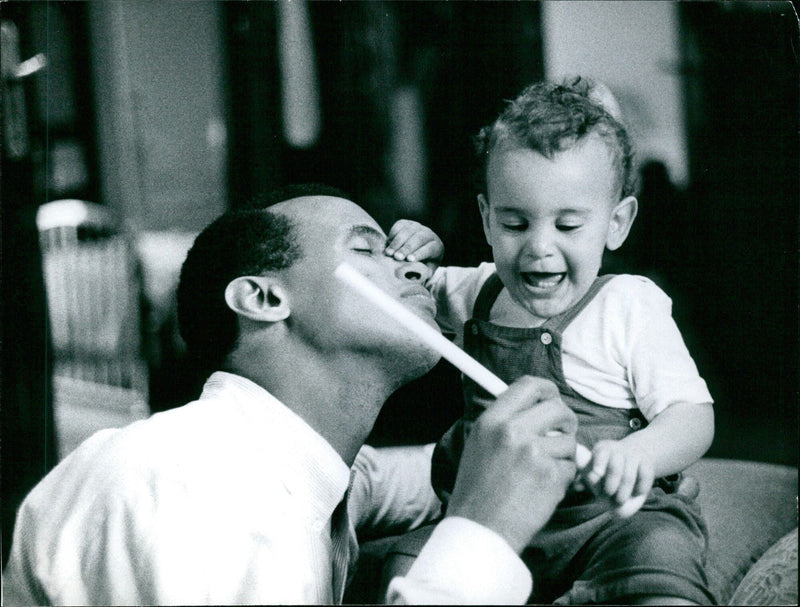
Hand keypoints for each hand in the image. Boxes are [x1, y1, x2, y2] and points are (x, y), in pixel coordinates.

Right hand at [384, 220, 443, 270]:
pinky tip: (388, 244)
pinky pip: (399, 225)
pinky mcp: (407, 223)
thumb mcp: (425, 271)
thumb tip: (413, 277)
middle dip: (406, 248)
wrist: (418, 250)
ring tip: (388, 253)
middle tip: (397, 257)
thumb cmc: (422, 264)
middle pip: (418, 239)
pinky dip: (393, 234)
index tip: (409, 260)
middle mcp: (429, 234)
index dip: (419, 253)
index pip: (429, 249)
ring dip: (397, 242)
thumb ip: (421, 274)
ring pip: (408, 231)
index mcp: (437, 247)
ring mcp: (418, 226)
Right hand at [446, 376, 577, 553]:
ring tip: (541, 472)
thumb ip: (504, 423)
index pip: (528, 385)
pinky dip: (563, 478)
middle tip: (562, 432)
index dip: (546, 389)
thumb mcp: (479, 445)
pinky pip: (572, 467)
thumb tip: (532, 406)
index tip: (552, 397)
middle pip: (557, 407)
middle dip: (566, 420)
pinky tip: (543, 489)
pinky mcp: (551, 476)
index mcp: (492, 421)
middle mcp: (512, 431)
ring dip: (563, 455)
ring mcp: (534, 453)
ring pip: (569, 441)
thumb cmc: (478, 490)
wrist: (480, 530)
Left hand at [585, 439, 653, 508]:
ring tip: (619, 500)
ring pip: (628, 476)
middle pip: (614, 468)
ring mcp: (634, 454)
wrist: (633, 456)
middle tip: (608, 495)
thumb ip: (586, 477)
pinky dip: (641, 488)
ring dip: (623, 491)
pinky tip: (636, 493)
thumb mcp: (595, 467)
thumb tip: (577, 487)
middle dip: (611, 485)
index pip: (601, 454)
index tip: (596, 476)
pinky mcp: (647, 462)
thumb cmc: (607, 467)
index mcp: (602, 448)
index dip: (598, 465)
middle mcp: (618, 449)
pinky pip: (645, 477)